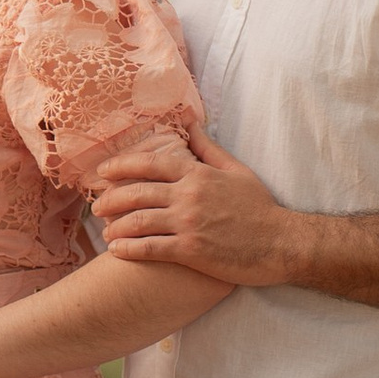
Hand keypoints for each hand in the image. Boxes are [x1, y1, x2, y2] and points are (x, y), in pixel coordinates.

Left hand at [93, 123, 292, 284]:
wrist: (282, 242)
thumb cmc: (261, 208)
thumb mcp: (236, 170)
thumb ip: (208, 149)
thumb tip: (191, 125)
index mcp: (198, 174)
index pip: (151, 163)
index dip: (122, 166)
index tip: (102, 172)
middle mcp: (189, 196)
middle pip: (137, 192)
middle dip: (111, 200)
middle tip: (97, 208)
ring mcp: (189, 223)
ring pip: (138, 221)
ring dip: (116, 227)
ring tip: (105, 234)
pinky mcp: (192, 250)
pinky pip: (150, 248)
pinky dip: (129, 249)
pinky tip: (117, 252)